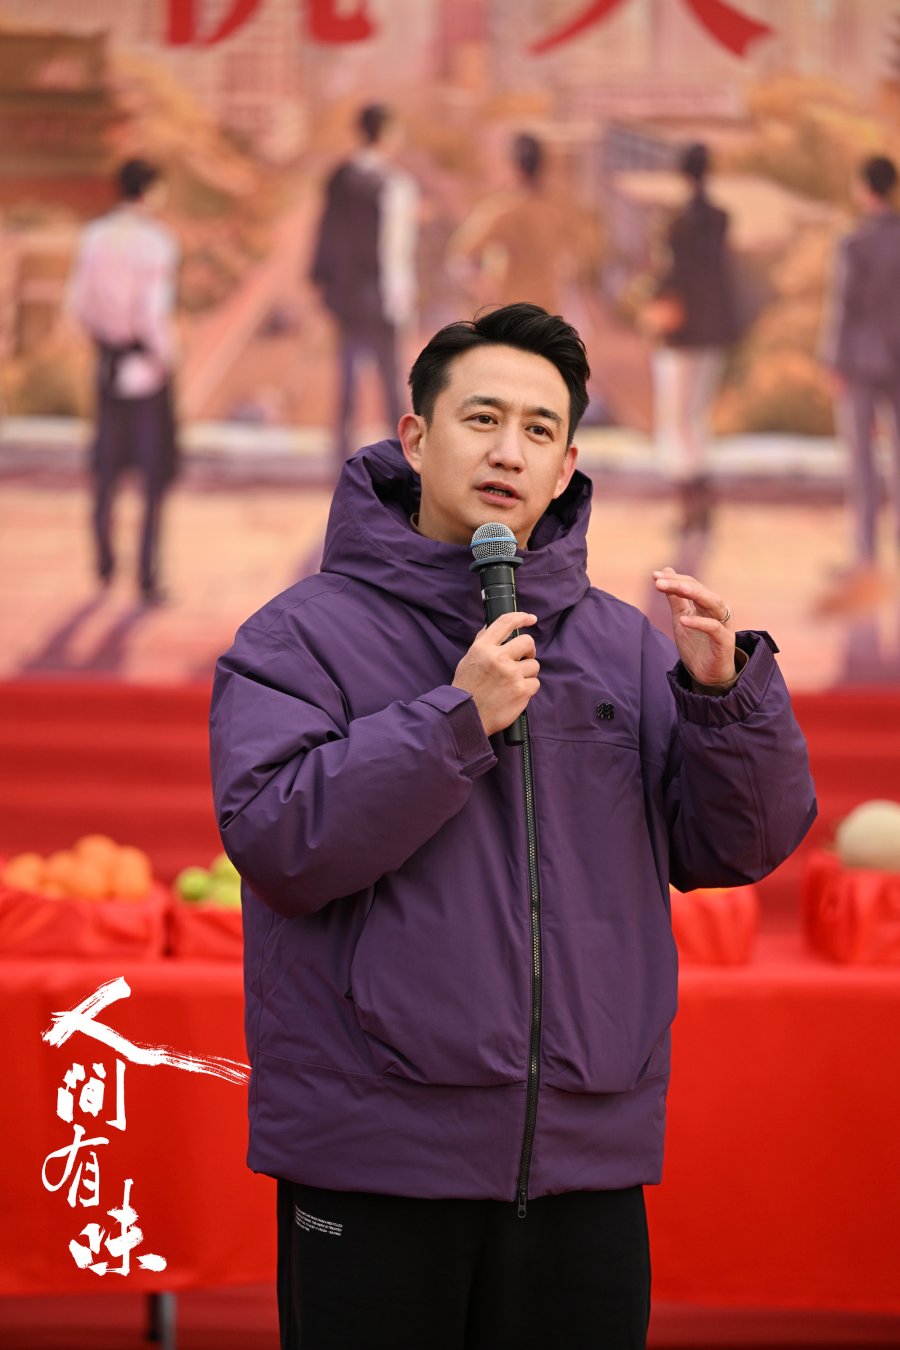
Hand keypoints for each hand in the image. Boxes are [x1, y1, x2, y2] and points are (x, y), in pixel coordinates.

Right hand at [452, 612, 539, 736]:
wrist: (467, 716)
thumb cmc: (467, 688)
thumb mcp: (469, 659)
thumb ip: (483, 643)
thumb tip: (493, 627)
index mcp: (484, 648)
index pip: (505, 623)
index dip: (521, 617)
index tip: (530, 619)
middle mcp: (498, 658)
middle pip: (527, 642)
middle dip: (529, 651)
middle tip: (523, 659)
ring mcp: (512, 674)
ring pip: (534, 665)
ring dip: (527, 673)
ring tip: (513, 682)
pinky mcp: (521, 690)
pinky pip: (535, 683)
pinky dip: (528, 688)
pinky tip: (515, 694)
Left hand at [653, 568, 736, 687]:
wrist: (707, 675)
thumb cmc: (696, 645)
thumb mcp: (681, 618)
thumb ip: (675, 598)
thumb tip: (665, 572)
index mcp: (708, 603)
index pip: (692, 585)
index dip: (674, 579)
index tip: (654, 576)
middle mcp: (718, 610)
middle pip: (701, 591)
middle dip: (679, 584)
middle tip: (659, 581)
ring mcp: (723, 625)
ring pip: (713, 602)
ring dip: (694, 594)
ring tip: (675, 588)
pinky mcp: (725, 641)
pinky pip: (714, 628)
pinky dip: (699, 622)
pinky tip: (683, 620)